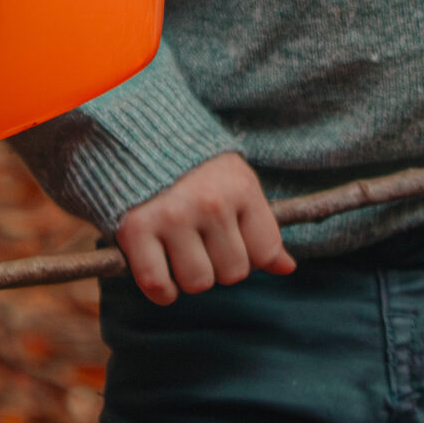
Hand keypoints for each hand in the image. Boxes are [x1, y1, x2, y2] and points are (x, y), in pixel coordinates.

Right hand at [114, 152, 295, 305]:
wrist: (136, 133)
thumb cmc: (193, 166)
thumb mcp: (235, 182)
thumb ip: (261, 225)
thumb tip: (288, 268)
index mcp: (241, 187)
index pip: (265, 252)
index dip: (249, 253)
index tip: (229, 237)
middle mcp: (210, 202)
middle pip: (232, 273)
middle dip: (217, 264)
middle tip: (198, 239)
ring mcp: (172, 216)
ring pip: (198, 283)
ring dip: (187, 276)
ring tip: (177, 248)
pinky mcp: (136, 228)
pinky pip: (158, 285)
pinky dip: (161, 290)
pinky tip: (159, 269)